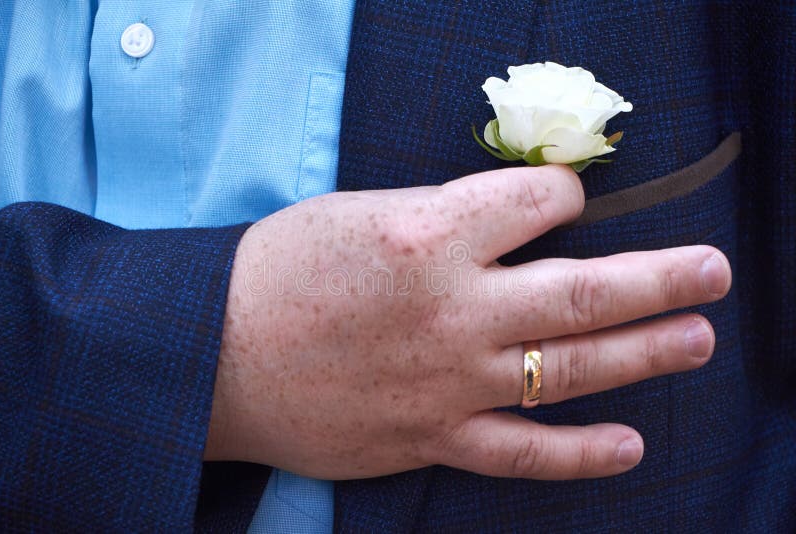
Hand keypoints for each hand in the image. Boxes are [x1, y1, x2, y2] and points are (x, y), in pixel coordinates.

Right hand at [205, 165, 730, 479]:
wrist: (216, 354)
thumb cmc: (280, 270)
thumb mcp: (361, 213)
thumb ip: (445, 217)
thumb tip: (513, 220)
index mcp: (428, 234)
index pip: (538, 202)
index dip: (566, 193)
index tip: (571, 199)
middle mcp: (451, 308)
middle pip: (583, 290)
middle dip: (660, 278)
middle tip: (713, 273)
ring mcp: (447, 381)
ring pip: (567, 369)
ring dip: (644, 354)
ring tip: (696, 340)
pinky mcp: (430, 437)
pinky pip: (520, 452)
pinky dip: (580, 454)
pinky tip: (630, 445)